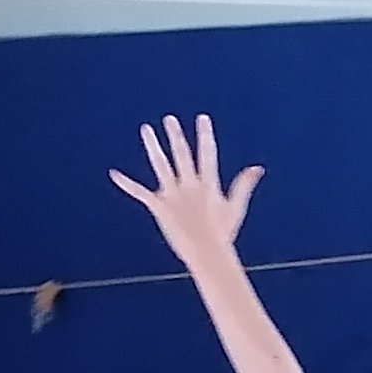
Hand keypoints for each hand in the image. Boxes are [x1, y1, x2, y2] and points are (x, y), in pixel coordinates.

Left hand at [111, 116, 260, 271]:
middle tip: (169, 119)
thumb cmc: (222, 233)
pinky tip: (114, 173)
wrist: (207, 253)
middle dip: (175, 135)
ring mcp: (173, 195)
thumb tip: (258, 168)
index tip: (202, 119)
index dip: (204, 135)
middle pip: (182, 153)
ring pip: (161, 164)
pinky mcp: (159, 207)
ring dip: (153, 145)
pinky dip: (126, 183)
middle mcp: (190, 185)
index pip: (207, 153)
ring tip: (146, 129)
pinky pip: (140, 192)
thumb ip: (244, 184)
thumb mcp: (236, 206)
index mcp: (208, 183)